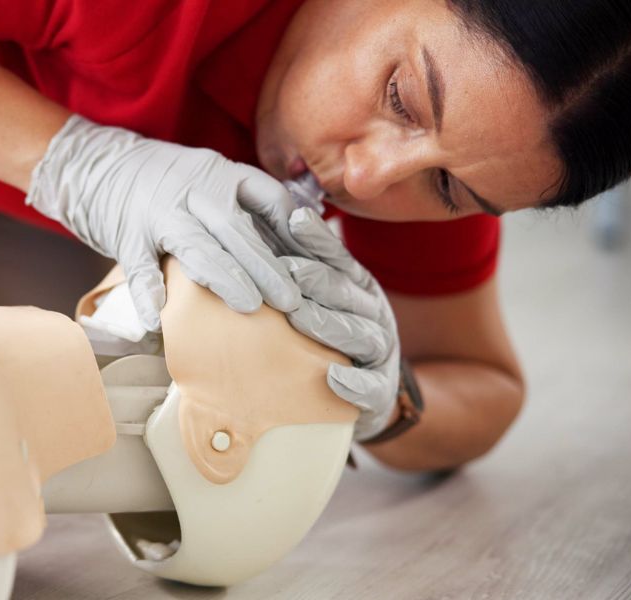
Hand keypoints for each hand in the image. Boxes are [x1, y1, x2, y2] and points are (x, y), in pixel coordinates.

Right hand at [27, 115, 300, 329]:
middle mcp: (192, 188)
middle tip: (293, 300)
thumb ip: (245, 208)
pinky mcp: (126, 232)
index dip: (296, 233)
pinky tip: (158, 317)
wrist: (93, 163)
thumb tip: (301, 245)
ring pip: (195, 245)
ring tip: (250, 307)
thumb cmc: (162, 182)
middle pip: (236, 228)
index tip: (320, 264)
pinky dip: (147, 291)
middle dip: (267, 265)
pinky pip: (137, 265)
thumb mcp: (207, 180)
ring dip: (223, 277)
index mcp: (219, 173)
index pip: (268, 199)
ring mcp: (158, 210)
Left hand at [281, 208, 399, 440]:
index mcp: (355, 286)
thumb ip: (288, 266)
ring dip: (329, 325)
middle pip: (346, 293)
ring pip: (361, 335)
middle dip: (318, 279)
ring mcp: (379, 352)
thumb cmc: (314, 337)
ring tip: (299, 317)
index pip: (337, 259)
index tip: (293, 220)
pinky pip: (372, 388)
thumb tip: (250, 226)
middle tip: (287, 268)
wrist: (347, 398)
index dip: (317, 240)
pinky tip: (332, 377)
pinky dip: (355, 383)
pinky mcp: (379, 390)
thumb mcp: (305, 296)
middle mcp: (371, 314)